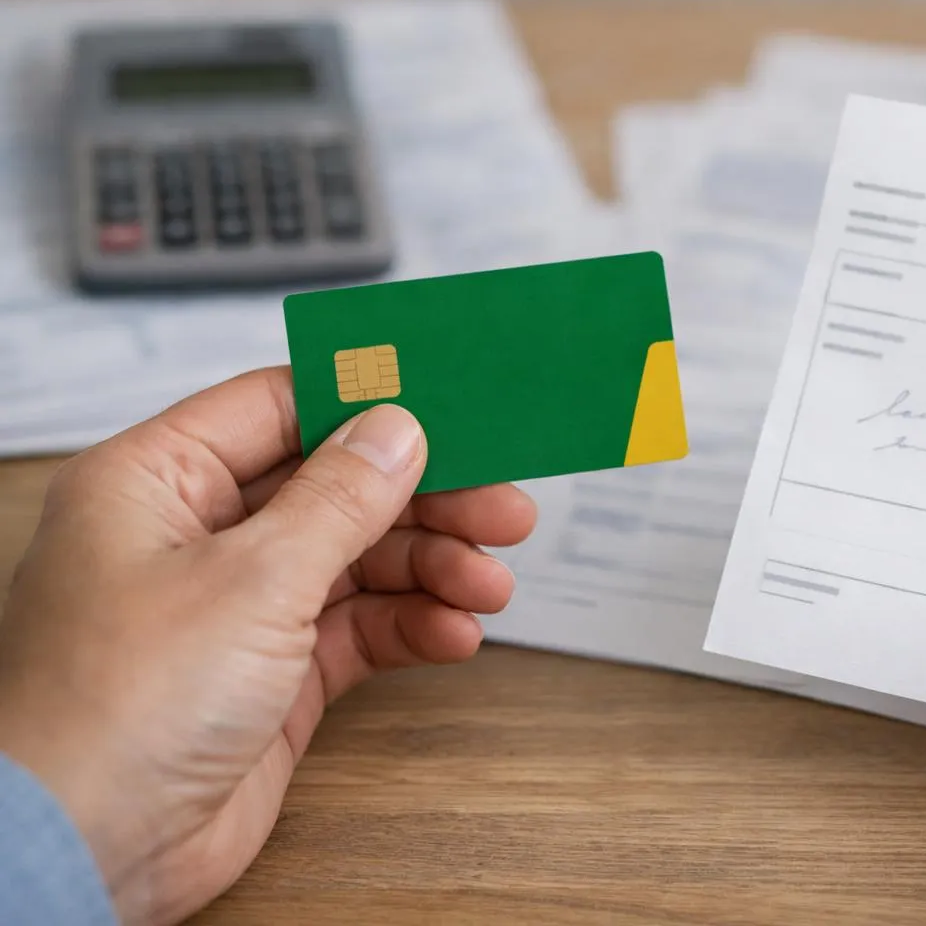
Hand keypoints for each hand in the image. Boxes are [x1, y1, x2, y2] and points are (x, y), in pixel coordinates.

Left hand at [0, 368, 534, 924]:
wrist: (85, 855)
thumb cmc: (114, 710)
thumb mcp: (252, 577)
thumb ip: (340, 497)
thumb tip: (397, 428)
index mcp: (157, 480)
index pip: (279, 409)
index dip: (368, 406)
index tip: (453, 411)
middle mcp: (194, 536)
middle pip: (334, 488)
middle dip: (425, 501)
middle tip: (503, 511)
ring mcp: (235, 608)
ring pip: (357, 560)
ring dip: (430, 568)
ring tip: (489, 586)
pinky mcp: (269, 676)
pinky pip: (357, 629)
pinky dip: (410, 627)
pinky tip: (455, 634)